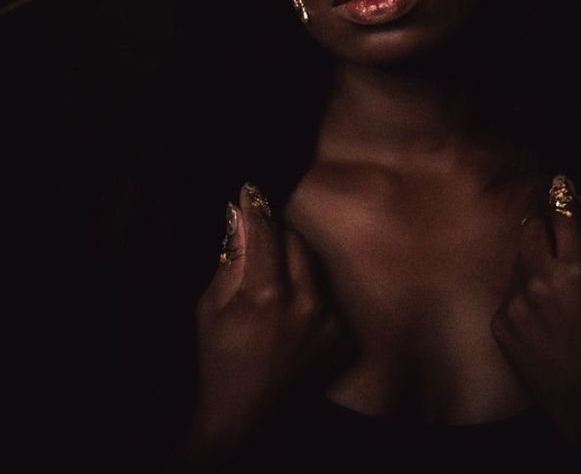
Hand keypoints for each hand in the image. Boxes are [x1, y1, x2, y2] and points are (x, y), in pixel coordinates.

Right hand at [183, 183, 346, 459]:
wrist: (246, 417)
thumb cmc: (220, 359)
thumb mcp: (211, 306)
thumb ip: (232, 258)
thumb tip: (241, 215)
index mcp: (267, 295)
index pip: (267, 231)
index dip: (256, 207)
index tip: (250, 189)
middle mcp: (306, 304)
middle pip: (296, 242)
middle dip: (276, 236)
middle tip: (259, 241)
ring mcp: (329, 321)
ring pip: (313, 266)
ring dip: (294, 265)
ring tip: (272, 288)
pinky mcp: (342, 336)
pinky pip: (325, 296)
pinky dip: (308, 296)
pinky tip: (289, 316)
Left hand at [491, 176, 580, 448]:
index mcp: (578, 270)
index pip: (564, 214)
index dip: (563, 195)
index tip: (559, 181)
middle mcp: (539, 280)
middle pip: (530, 228)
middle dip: (542, 227)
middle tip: (553, 235)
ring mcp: (514, 302)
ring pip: (516, 259)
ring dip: (530, 262)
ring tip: (550, 287)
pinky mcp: (498, 323)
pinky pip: (508, 293)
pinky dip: (521, 295)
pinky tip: (539, 318)